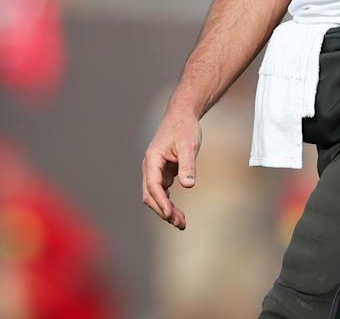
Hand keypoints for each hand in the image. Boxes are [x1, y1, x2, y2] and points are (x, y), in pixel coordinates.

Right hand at [141, 107, 201, 229]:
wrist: (182, 115)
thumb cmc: (185, 128)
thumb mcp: (189, 145)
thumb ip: (187, 165)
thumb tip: (188, 185)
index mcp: (152, 159)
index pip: (153, 186)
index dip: (161, 202)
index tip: (170, 215)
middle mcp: (150, 166)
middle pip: (151, 195)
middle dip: (164, 211)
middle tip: (180, 223)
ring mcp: (155, 170)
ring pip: (156, 195)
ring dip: (166, 209)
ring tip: (181, 223)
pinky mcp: (162, 172)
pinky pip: (162, 191)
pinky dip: (168, 202)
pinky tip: (177, 212)